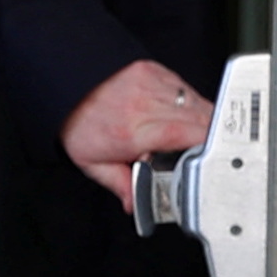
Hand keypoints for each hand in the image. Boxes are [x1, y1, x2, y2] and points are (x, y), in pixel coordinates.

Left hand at [62, 59, 211, 206]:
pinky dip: (189, 104)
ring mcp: (150, 84)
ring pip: (198, 104)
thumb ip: (121, 185)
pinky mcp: (154, 71)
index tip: (213, 158)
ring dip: (201, 120)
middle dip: (209, 138)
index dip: (208, 145)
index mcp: (132, 132)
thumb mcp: (94, 164)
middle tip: (199, 151)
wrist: (63, 87)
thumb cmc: (78, 123)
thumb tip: (136, 205)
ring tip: (184, 133)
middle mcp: (143, 105)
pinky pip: (187, 89)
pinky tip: (176, 114)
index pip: (187, 134)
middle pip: (201, 120)